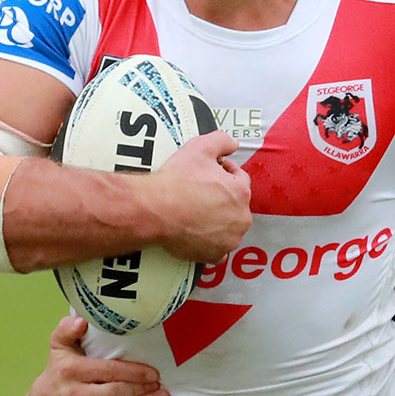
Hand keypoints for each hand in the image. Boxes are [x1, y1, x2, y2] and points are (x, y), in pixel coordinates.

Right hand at [24, 316, 168, 395]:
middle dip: (141, 389)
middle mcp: (74, 395)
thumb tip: (81, 321)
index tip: (152, 372)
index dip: (134, 372)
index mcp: (71, 371)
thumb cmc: (58, 373)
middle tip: (159, 384)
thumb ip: (67, 330)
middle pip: (115, 393)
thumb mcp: (58, 348)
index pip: (108, 371)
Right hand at [152, 131, 251, 263]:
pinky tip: (197, 233)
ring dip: (217, 220)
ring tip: (196, 213)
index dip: (225, 172)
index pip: (240, 179)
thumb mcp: (199, 147)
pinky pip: (218, 250)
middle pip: (235, 205)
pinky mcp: (214, 255)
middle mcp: (240, 218)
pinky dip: (210, 243)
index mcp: (240, 192)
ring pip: (228, 228)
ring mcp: (228, 239)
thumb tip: (232, 145)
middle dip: (222, 198)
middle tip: (200, 193)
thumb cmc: (176, 182)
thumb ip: (222, 140)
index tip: (210, 173)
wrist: (154, 210)